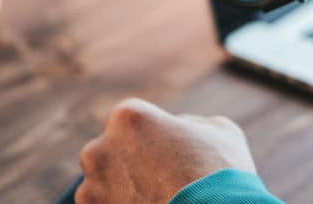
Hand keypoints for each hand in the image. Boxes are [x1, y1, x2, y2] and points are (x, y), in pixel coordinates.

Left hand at [76, 98, 256, 203]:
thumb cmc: (222, 175)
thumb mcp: (220, 131)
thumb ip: (190, 123)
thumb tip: (178, 127)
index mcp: (129, 117)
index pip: (130, 121)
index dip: (150, 136)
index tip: (167, 154)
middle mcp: (98, 148)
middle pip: (110, 150)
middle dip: (129, 162)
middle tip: (161, 180)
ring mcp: (90, 187)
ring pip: (102, 183)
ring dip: (122, 189)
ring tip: (157, 200)